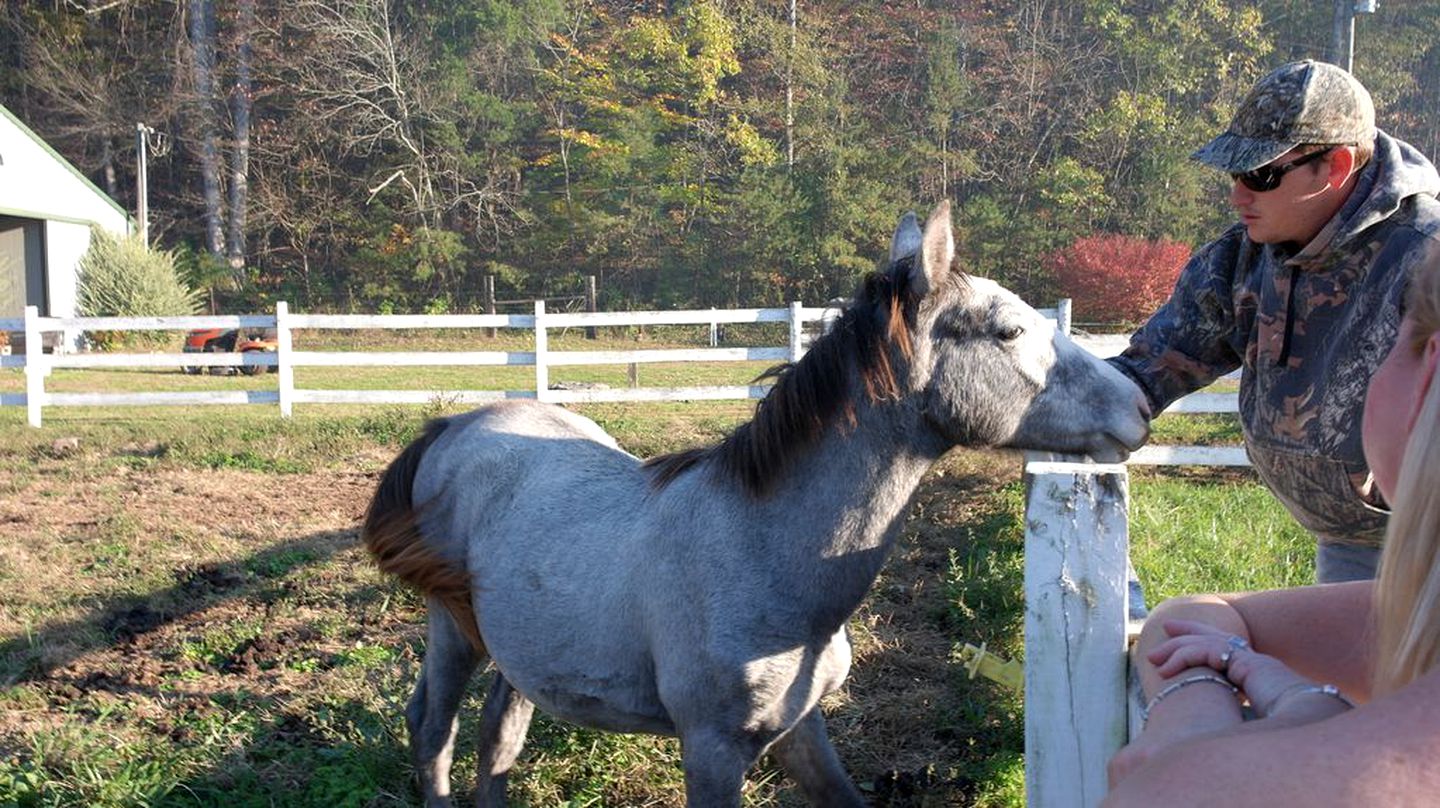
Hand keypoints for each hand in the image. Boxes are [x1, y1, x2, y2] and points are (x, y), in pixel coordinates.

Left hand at [1148, 619, 1311, 715]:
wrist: (1312, 730)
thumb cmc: (1285, 733)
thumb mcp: (1251, 724)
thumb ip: (1232, 716)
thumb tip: (1205, 731)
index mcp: (1256, 674)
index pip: (1224, 651)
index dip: (1200, 642)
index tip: (1177, 643)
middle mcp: (1255, 663)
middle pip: (1215, 638)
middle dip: (1185, 635)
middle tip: (1160, 640)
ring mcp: (1253, 661)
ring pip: (1206, 643)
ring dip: (1176, 649)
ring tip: (1154, 661)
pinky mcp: (1249, 663)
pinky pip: (1209, 652)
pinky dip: (1184, 657)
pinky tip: (1168, 670)